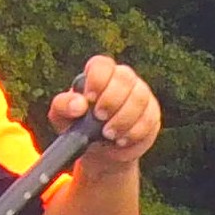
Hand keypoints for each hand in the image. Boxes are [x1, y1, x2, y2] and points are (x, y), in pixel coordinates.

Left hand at [51, 56, 162, 175]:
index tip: (90, 98)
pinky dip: (135, 131)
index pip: (102, 64)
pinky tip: (122, 140)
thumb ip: (63, 106)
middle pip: (124, 78)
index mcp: (99, 74)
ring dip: (123, 118)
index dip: (97, 79)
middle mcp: (122, 78)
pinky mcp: (151, 112)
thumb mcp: (63, 118)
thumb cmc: (80, 126)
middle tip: (99, 118)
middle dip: (111, 100)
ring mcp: (140, 93)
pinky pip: (149, 117)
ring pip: (139, 97)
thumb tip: (78, 105)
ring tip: (109, 134)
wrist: (101, 150)